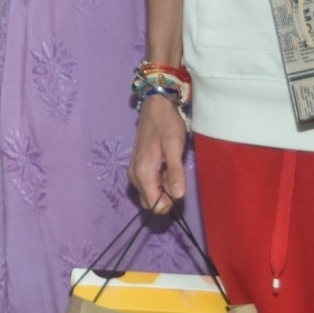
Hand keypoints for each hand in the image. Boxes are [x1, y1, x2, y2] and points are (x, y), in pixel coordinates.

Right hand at [129, 95, 188, 213]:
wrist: (155, 107)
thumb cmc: (167, 125)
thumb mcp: (175, 147)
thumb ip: (175, 172)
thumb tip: (178, 196)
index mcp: (143, 172)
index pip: (154, 205)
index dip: (169, 202)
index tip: (178, 185)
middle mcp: (135, 175)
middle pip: (150, 202)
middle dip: (166, 196)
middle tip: (175, 175)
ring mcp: (135, 171)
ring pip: (150, 193)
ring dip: (164, 187)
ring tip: (171, 166)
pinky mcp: (137, 168)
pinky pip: (149, 184)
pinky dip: (160, 180)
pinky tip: (165, 164)